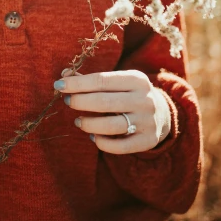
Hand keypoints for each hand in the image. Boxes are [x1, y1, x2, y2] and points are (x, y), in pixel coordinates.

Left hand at [56, 69, 171, 153]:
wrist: (162, 114)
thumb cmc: (128, 94)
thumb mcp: (117, 82)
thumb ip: (91, 80)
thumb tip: (64, 74)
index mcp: (136, 79)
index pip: (101, 80)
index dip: (77, 84)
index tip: (58, 85)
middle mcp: (144, 100)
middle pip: (104, 102)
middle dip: (80, 102)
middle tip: (68, 102)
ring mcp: (147, 121)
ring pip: (111, 125)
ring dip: (88, 124)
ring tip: (78, 121)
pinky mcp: (147, 141)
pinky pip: (119, 146)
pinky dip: (102, 142)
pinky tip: (93, 136)